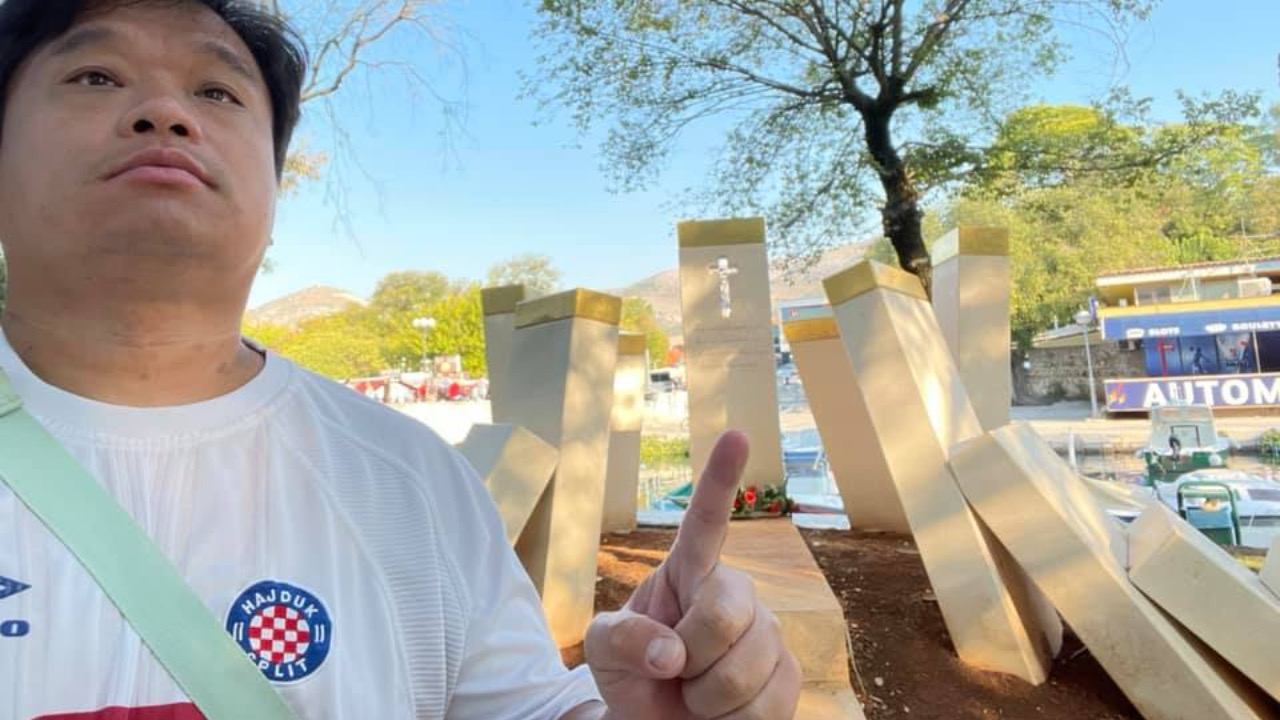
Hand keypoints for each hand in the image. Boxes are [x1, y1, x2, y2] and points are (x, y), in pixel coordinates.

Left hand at [584, 431, 801, 718]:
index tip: (736, 435)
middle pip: (726, 610)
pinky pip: (766, 705)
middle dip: (692, 654)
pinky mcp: (788, 676)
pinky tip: (721, 716)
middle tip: (674, 671)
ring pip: (747, 667)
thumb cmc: (630, 675)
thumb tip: (672, 654)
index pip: (706, 521)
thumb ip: (624, 639)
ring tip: (695, 695)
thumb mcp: (602, 649)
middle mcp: (735, 592)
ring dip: (707, 698)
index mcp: (687, 571)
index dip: (721, 479)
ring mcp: (768, 633)